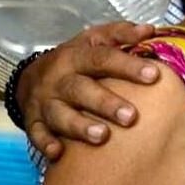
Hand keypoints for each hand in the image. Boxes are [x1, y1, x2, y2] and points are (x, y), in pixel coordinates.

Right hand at [17, 22, 158, 159]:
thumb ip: (122, 34)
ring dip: (79, 126)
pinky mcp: (34, 121)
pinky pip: (37, 134)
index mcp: (78, 56)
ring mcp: (45, 101)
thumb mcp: (95, 39)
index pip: (104, 58)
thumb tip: (150, 31)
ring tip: (101, 136)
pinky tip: (59, 153)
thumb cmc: (76, 59)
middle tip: (131, 116)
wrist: (30, 76)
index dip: (128, 66)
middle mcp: (60, 78)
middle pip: (81, 89)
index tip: (153, 75)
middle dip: (106, 103)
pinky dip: (46, 143)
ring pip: (60, 114)